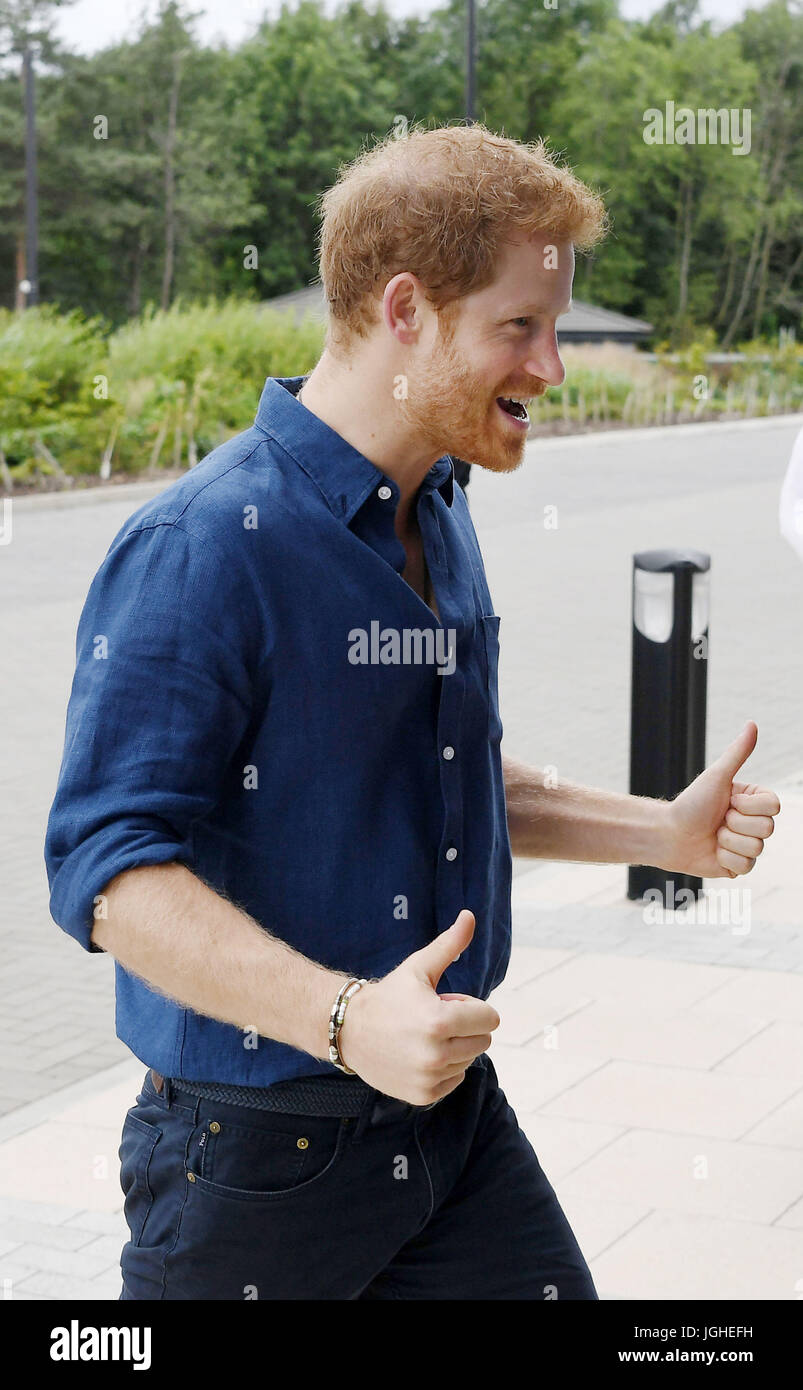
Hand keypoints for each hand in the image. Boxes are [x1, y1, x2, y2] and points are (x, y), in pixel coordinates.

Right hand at [337, 909, 499, 1104]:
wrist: (349, 1030)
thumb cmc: (389, 995)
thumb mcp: (418, 967)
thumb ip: (450, 944)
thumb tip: (470, 915)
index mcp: (440, 1021)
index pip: (490, 1018)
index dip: (471, 1006)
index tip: (446, 1002)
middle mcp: (436, 1054)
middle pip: (483, 1041)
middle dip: (465, 1027)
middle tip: (434, 1020)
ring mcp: (429, 1078)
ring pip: (469, 1060)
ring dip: (454, 1048)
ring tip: (423, 1037)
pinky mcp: (423, 1095)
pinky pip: (454, 1080)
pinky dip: (444, 1068)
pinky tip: (418, 1056)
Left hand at [661, 721, 780, 878]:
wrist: (669, 834)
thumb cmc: (691, 803)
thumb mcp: (717, 777)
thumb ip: (738, 753)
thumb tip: (752, 724)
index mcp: (753, 802)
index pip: (774, 806)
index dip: (748, 806)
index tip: (728, 801)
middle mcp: (754, 824)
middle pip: (768, 829)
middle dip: (736, 823)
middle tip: (719, 820)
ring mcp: (747, 846)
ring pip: (757, 848)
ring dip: (728, 841)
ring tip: (714, 835)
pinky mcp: (738, 867)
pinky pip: (746, 867)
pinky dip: (725, 858)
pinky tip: (713, 851)